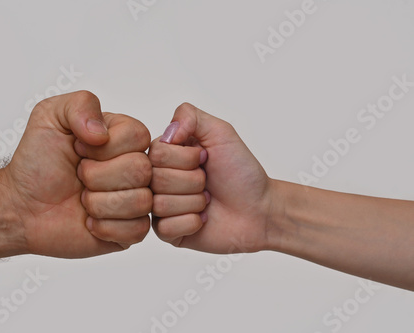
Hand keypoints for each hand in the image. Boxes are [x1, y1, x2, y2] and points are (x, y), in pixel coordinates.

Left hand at [3, 91, 151, 258]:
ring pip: (141, 202)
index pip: (139, 136)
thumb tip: (102, 133)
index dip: (105, 148)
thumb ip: (80, 104)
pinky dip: (105, 227)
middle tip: (79, 176)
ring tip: (82, 199)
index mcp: (123, 139)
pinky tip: (89, 220)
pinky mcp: (130, 230)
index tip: (80, 150)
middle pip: (141, 170)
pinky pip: (137, 230)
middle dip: (97, 176)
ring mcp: (135, 200)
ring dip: (99, 203)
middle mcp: (135, 168)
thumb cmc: (37, 163)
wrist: (21, 206)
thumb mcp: (50, 116)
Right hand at [149, 103, 274, 253]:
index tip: (205, 159)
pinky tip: (203, 218)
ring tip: (207, 200)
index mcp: (166, 154)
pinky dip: (192, 222)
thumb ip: (190, 116)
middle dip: (192, 181)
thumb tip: (166, 132)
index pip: (156, 152)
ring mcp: (160, 206)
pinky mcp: (167, 232)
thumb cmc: (241, 173)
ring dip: (194, 202)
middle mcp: (158, 179)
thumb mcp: (221, 133)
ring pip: (160, 204)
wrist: (260, 209)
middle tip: (207, 182)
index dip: (186, 158)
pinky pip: (166, 228)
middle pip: (156, 179)